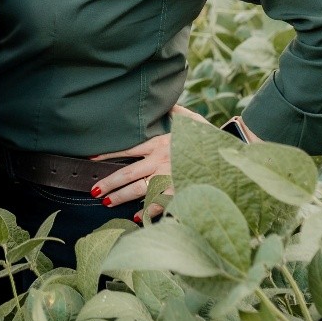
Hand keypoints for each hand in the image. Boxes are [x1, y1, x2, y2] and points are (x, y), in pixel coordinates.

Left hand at [90, 104, 209, 217]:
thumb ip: (177, 113)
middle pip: (128, 173)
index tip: (91, 158)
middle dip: (109, 182)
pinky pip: (159, 203)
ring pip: (139, 189)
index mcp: (160, 143)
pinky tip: (137, 216)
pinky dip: (147, 210)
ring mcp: (169, 178)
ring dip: (121, 197)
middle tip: (94, 189)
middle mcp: (161, 161)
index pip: (127, 149)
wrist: (230, 156)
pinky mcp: (179, 192)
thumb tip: (168, 103)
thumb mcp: (193, 121)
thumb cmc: (210, 139)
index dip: (108, 154)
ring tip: (106, 202)